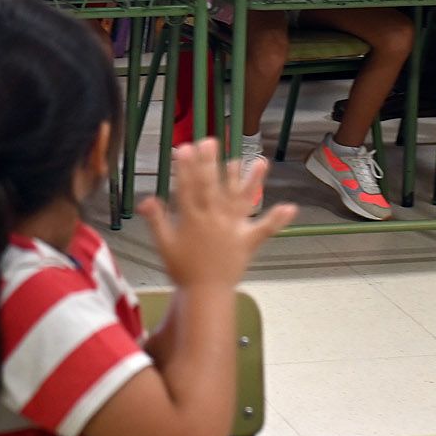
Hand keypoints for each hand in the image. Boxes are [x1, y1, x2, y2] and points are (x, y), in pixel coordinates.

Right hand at [137, 138, 295, 289]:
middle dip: (211, 163)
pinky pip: (264, 229)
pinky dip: (277, 219)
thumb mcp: (164, 245)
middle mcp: (213, 220)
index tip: (184, 148)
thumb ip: (156, 220)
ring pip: (240, 200)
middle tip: (210, 141)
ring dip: (251, 180)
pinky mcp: (248, 241)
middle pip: (212, 187)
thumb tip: (145, 199)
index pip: (187, 189)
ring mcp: (233, 229)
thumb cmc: (182, 269)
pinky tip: (290, 207)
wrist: (205, 294)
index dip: (185, 167)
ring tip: (260, 161)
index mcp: (192, 220)